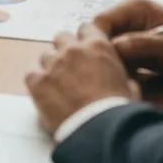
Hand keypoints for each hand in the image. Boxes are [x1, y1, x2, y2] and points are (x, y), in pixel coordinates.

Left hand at [25, 22, 139, 132]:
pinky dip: (37, 83)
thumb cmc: (119, 113)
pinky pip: (31, 75)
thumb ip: (123, 77)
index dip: (86, 39)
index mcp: (98, 47)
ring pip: (46, 56)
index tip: (87, 50)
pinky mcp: (37, 82)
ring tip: (60, 87)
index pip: (86, 28)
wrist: (99, 133)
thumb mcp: (131, 90)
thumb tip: (125, 81)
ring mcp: (52, 64)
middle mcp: (72, 50)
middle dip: (66, 50)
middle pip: (61, 38)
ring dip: (52, 67)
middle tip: (72, 69)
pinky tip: (46, 96)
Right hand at [94, 0, 162, 76]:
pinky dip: (120, 65)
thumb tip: (109, 48)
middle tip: (110, 74)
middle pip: (101, 33)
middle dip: (103, 53)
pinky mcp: (135, 42)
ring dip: (111, 61)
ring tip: (120, 78)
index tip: (100, 65)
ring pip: (107, 45)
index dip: (96, 42)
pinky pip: (118, 53)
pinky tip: (128, 78)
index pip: (99, 21)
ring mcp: (131, 28)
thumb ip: (138, 45)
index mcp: (133, 7)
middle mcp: (127, 15)